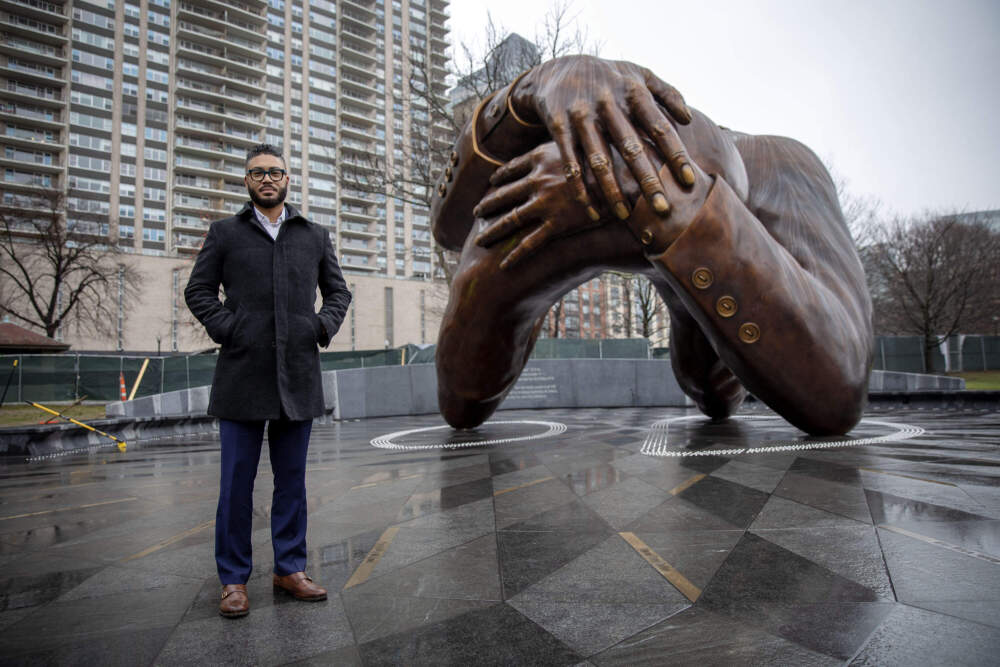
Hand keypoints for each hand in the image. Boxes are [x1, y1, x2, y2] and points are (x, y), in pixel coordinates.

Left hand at [473, 143, 600, 269]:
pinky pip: (530, 243)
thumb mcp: (584, 140)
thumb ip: (568, 144)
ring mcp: (545, 203)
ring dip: (492, 231)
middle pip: (504, 194)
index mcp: (542, 157)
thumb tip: (567, 141)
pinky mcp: (557, 225)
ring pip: (510, 220)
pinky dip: (515, 256)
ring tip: (480, 240)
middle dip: (488, 204)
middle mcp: (538, 179)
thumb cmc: (610, 156)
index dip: (500, 176)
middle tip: (476, 212)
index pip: (512, 168)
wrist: (626, 177)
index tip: (492, 182)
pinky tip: (504, 265)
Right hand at [510, 56, 694, 221]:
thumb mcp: (638, 74)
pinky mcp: (560, 127)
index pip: (659, 127)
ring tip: (625, 216)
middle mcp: (608, 104)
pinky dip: (581, 190)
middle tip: (662, 209)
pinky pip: (571, 164)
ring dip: (612, 190)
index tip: (688, 180)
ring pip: (598, 160)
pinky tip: (593, 212)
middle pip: (630, 147)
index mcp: (632, 92)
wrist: (558, 69)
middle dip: (647, 180)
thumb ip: (667, 93)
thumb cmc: (610, 78)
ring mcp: (582, 116)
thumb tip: (688, 120)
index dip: (675, 154)